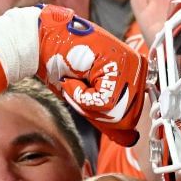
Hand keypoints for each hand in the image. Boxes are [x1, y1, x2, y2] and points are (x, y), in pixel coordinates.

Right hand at [37, 6, 147, 135]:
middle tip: (80, 86)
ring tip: (78, 79)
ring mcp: (131, 67)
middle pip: (123, 118)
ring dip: (87, 102)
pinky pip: (104, 103)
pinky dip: (81, 95)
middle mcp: (138, 70)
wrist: (42, 41)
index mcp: (134, 77)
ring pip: (114, 113)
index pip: (129, 116)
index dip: (104, 116)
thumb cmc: (62, 66)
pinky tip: (75, 77)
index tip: (88, 95)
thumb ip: (110, 115)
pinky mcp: (118, 66)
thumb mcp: (91, 95)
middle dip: (95, 110)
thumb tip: (130, 139)